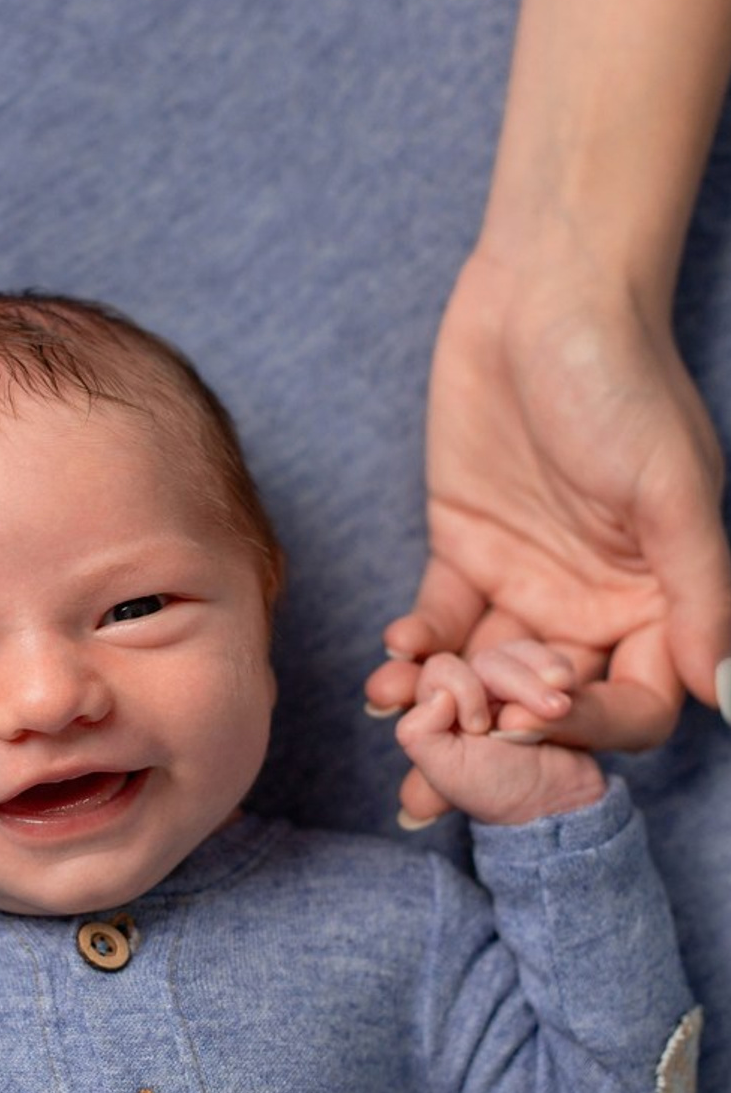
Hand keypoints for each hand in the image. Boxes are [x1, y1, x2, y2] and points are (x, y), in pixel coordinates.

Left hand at [366, 250, 730, 750]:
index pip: (626, 706)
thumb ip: (700, 598)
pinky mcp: (464, 549)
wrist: (544, 297)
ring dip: (438, 710)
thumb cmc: (623, 382)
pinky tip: (391, 657)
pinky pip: (437, 620)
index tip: (528, 731)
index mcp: (654, 605)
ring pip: (479, 674)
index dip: (581, 733)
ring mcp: (523, 582)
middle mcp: (589, 608)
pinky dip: (413, 646)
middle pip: (540, 708)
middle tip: (426, 795)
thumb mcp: (672, 491)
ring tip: (396, 733)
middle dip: (487, 752)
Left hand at [395, 640, 606, 827]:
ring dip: (537, 682)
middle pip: (487, 659)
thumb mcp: (445, 771)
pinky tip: (564, 688)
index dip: (463, 690)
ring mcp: (508, 684)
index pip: (441, 668)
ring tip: (558, 708)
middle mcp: (470, 689)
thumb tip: (438, 695)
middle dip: (512, 684)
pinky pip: (547, 658)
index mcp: (439, 707)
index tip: (479, 728)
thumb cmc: (498, 790)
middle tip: (528, 719)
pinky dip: (556, 669)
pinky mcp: (544, 684)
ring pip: (518, 654)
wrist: (558, 803)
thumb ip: (418, 732)